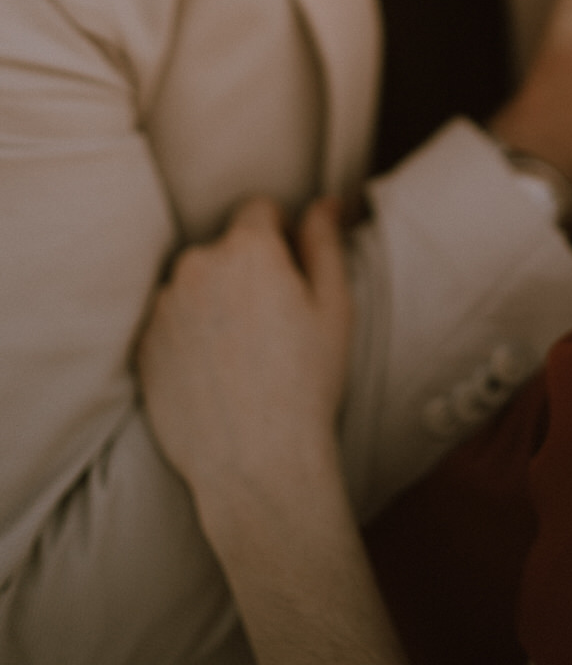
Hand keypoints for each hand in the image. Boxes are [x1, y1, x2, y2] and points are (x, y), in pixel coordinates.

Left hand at [137, 198, 351, 516]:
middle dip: (247, 271)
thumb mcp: (334, 307)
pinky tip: (216, 373)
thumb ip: (325, 242)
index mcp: (248, 249)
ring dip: (215, 301)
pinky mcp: (144, 345)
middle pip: (225, 249)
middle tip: (273, 323)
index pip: (258, 210)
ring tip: (243, 354)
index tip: (289, 270)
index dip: (279, 235)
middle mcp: (197, 265)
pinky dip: (190, 335)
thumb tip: (324, 202)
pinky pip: (171, 322)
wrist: (256, 462)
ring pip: (196, 285)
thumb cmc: (306, 383)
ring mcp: (164, 306)